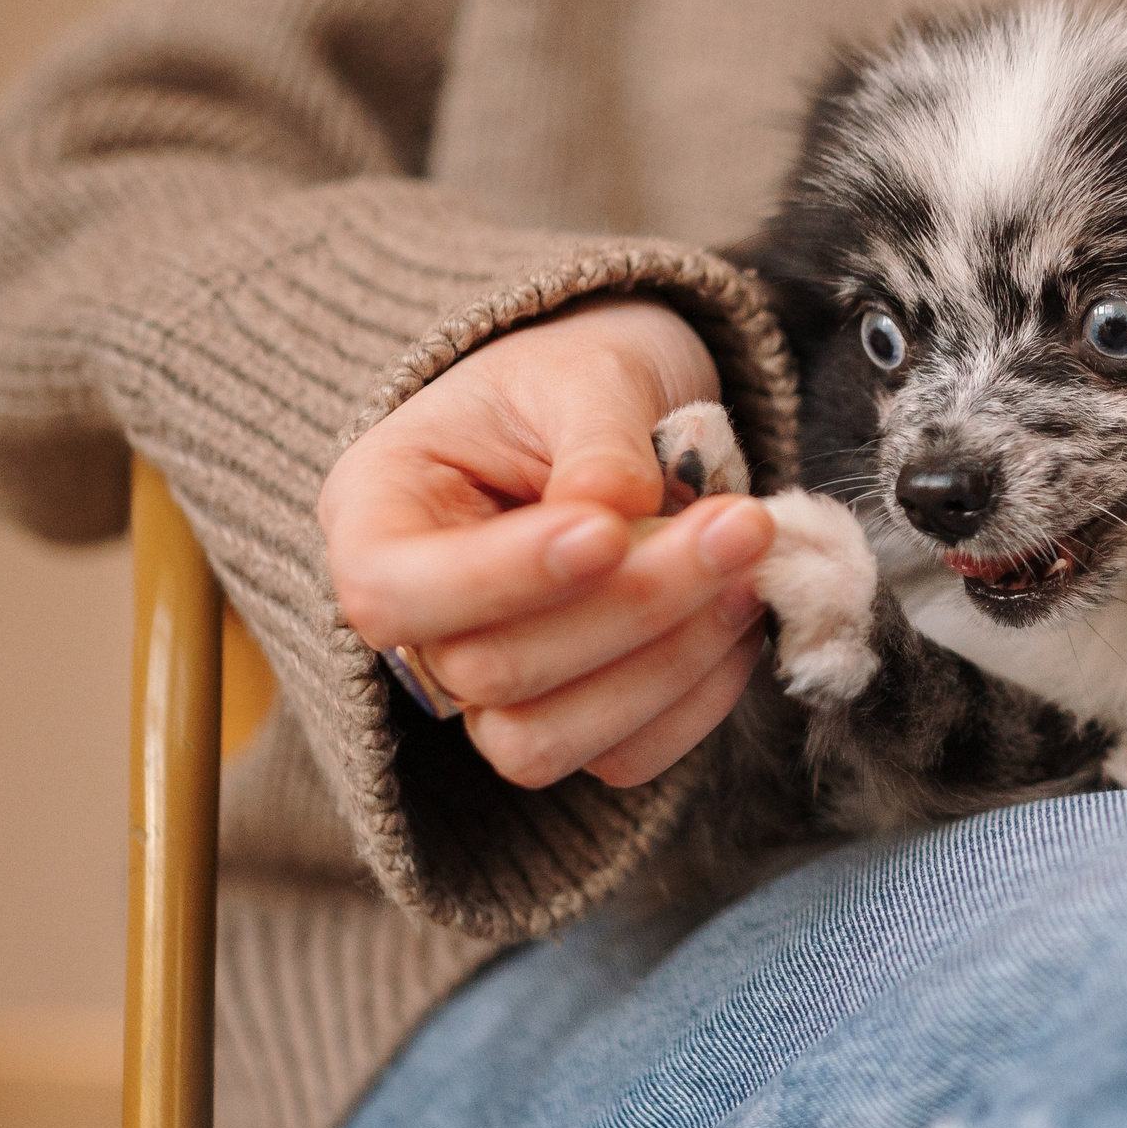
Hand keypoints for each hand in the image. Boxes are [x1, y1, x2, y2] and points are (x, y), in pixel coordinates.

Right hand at [318, 298, 774, 788]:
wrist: (624, 415)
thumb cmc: (579, 382)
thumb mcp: (585, 370)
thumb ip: (595, 437)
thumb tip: (615, 509)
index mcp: (376, 515)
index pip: (390, 591)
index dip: (500, 577)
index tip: (608, 528)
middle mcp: (418, 622)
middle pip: (488, 672)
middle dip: (630, 605)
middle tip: (742, 524)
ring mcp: (489, 690)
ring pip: (545, 742)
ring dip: (668, 663)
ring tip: (750, 566)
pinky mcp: (572, 724)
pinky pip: (623, 757)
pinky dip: (699, 696)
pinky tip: (743, 612)